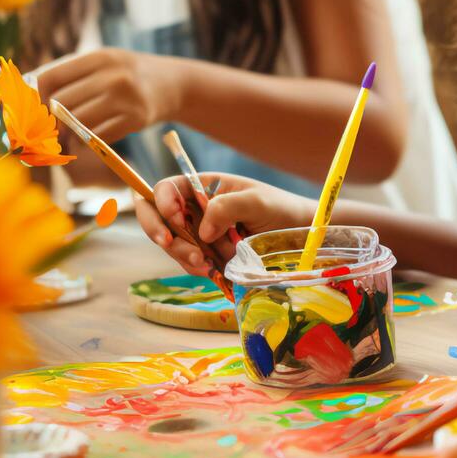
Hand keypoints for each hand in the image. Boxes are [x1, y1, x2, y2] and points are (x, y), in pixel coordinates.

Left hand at [35, 48, 181, 143]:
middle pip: (61, 104)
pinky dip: (88, 141)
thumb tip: (27, 98)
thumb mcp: (104, 64)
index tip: (29, 111)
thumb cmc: (128, 76)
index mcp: (99, 58)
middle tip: (46, 130)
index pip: (51, 78)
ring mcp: (127, 97)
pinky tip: (89, 137)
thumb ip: (71, 76)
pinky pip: (98, 136)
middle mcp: (113, 75)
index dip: (33, 98)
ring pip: (77, 123)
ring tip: (68, 135)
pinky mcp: (137, 119)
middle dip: (49, 121)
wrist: (174, 85)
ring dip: (67, 134)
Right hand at [133, 173, 315, 275]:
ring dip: (185, 256)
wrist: (299, 236)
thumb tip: (202, 230)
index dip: (161, 202)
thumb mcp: (257, 202)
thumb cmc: (280, 209)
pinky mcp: (207, 255)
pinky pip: (190, 263)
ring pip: (172, 245)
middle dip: (163, 235)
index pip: (166, 189)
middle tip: (188, 252)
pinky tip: (216, 270)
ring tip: (210, 265)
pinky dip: (198, 268)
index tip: (177, 219)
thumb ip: (228, 207)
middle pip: (158, 219)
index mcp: (203, 187)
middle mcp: (195, 209)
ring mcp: (199, 234)